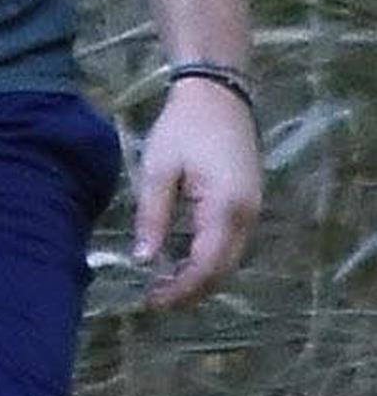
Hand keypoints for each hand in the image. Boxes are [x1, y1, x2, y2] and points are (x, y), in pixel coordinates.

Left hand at [131, 80, 260, 307]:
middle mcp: (247, 215)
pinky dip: (208, 260)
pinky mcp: (248, 204)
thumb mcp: (158, 170)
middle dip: (189, 292)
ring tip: (162, 285)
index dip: (179, 290)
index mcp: (225, 207)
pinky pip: (231, 244)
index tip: (150, 302)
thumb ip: (153, 217)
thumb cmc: (184, 127)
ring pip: (229, 261)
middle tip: (153, 300)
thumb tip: (143, 261)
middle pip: (222, 271)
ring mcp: (253, 210)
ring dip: (199, 278)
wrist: (218, 93)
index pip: (206, 266)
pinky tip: (181, 262)